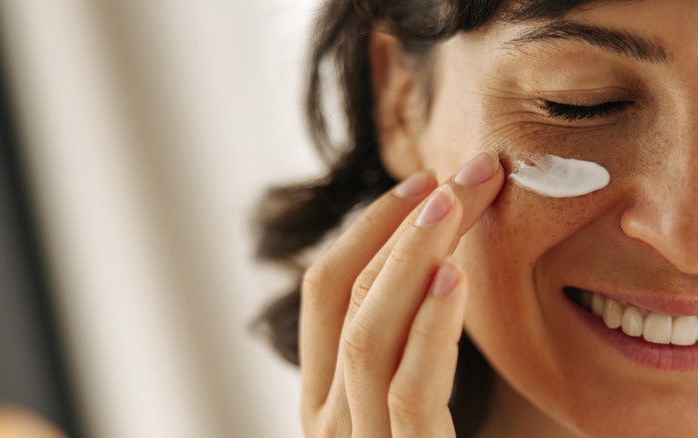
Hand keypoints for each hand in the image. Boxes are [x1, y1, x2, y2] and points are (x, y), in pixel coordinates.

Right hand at [299, 149, 503, 436]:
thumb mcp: (412, 402)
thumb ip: (410, 350)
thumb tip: (442, 264)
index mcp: (325, 393)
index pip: (326, 290)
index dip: (369, 227)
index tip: (425, 182)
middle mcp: (328, 415)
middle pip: (351, 296)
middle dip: (405, 224)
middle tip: (468, 171)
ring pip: (368, 333)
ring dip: (413, 256)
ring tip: (457, 200)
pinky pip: (409, 388)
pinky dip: (430, 327)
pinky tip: (455, 275)